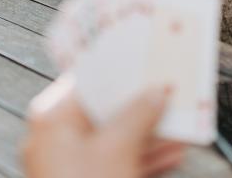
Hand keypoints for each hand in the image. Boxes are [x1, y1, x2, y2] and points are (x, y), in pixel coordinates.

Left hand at [23, 76, 184, 177]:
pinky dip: (142, 159)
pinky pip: (116, 163)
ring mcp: (68, 167)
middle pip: (103, 112)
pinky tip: (172, 156)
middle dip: (141, 107)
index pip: (88, 82)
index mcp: (51, 120)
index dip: (120, 72)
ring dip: (149, 134)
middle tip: (168, 95)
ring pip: (114, 140)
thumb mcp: (120, 147)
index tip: (146, 65)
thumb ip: (140, 113)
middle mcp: (54, 140)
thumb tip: (155, 93)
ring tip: (180, 127)